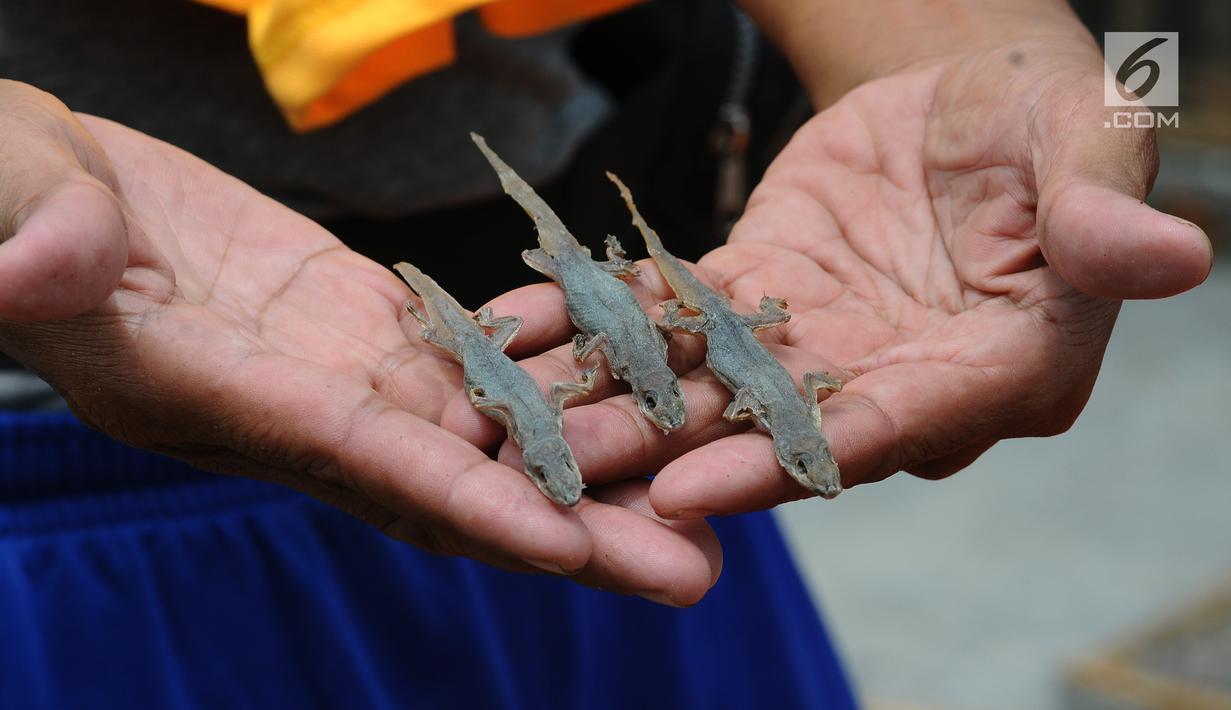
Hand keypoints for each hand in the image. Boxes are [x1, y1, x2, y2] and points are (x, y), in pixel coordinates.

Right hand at [0, 81, 719, 604]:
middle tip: (694, 566)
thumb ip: (32, 237)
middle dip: (574, 530)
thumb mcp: (7, 202)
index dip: (463, 503)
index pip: (359, 462)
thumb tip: (33, 264)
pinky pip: (476, 355)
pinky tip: (635, 369)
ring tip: (704, 481)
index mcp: (215, 398)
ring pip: (490, 428)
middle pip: (459, 483)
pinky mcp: (363, 323)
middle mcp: (301, 409)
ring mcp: (342, 369)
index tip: (569, 548)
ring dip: (594, 460)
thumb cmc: (6, 196)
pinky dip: (553, 370)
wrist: (43, 189)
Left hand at [464, 38, 1210, 517]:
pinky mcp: (761, 293)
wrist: (977, 94)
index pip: (886, 431)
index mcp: (993, 370)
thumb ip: (1101, 212)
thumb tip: (1170, 256)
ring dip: (613, 407)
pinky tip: (522, 332)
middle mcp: (898, 380)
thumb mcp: (1090, 144)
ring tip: (514, 425)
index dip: (790, 464)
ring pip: (708, 387)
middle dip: (665, 459)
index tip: (690, 491)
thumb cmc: (1052, 119)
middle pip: (774, 434)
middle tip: (562, 482)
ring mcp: (822, 344)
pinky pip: (676, 316)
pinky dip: (603, 324)